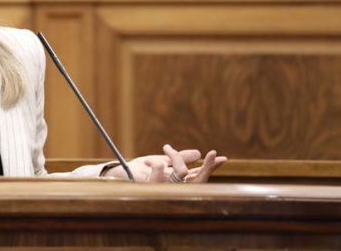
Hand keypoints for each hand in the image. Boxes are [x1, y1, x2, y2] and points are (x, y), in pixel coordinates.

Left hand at [104, 144, 226, 182]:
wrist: (118, 174)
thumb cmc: (140, 169)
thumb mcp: (162, 159)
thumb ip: (180, 157)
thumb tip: (198, 153)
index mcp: (176, 181)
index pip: (199, 176)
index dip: (210, 168)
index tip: (222, 157)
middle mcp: (173, 188)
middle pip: (196, 182)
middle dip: (205, 168)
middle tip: (208, 152)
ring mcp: (162, 190)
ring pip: (180, 176)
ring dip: (176, 160)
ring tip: (165, 149)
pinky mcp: (150, 189)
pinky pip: (160, 177)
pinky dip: (158, 167)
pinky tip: (152, 163)